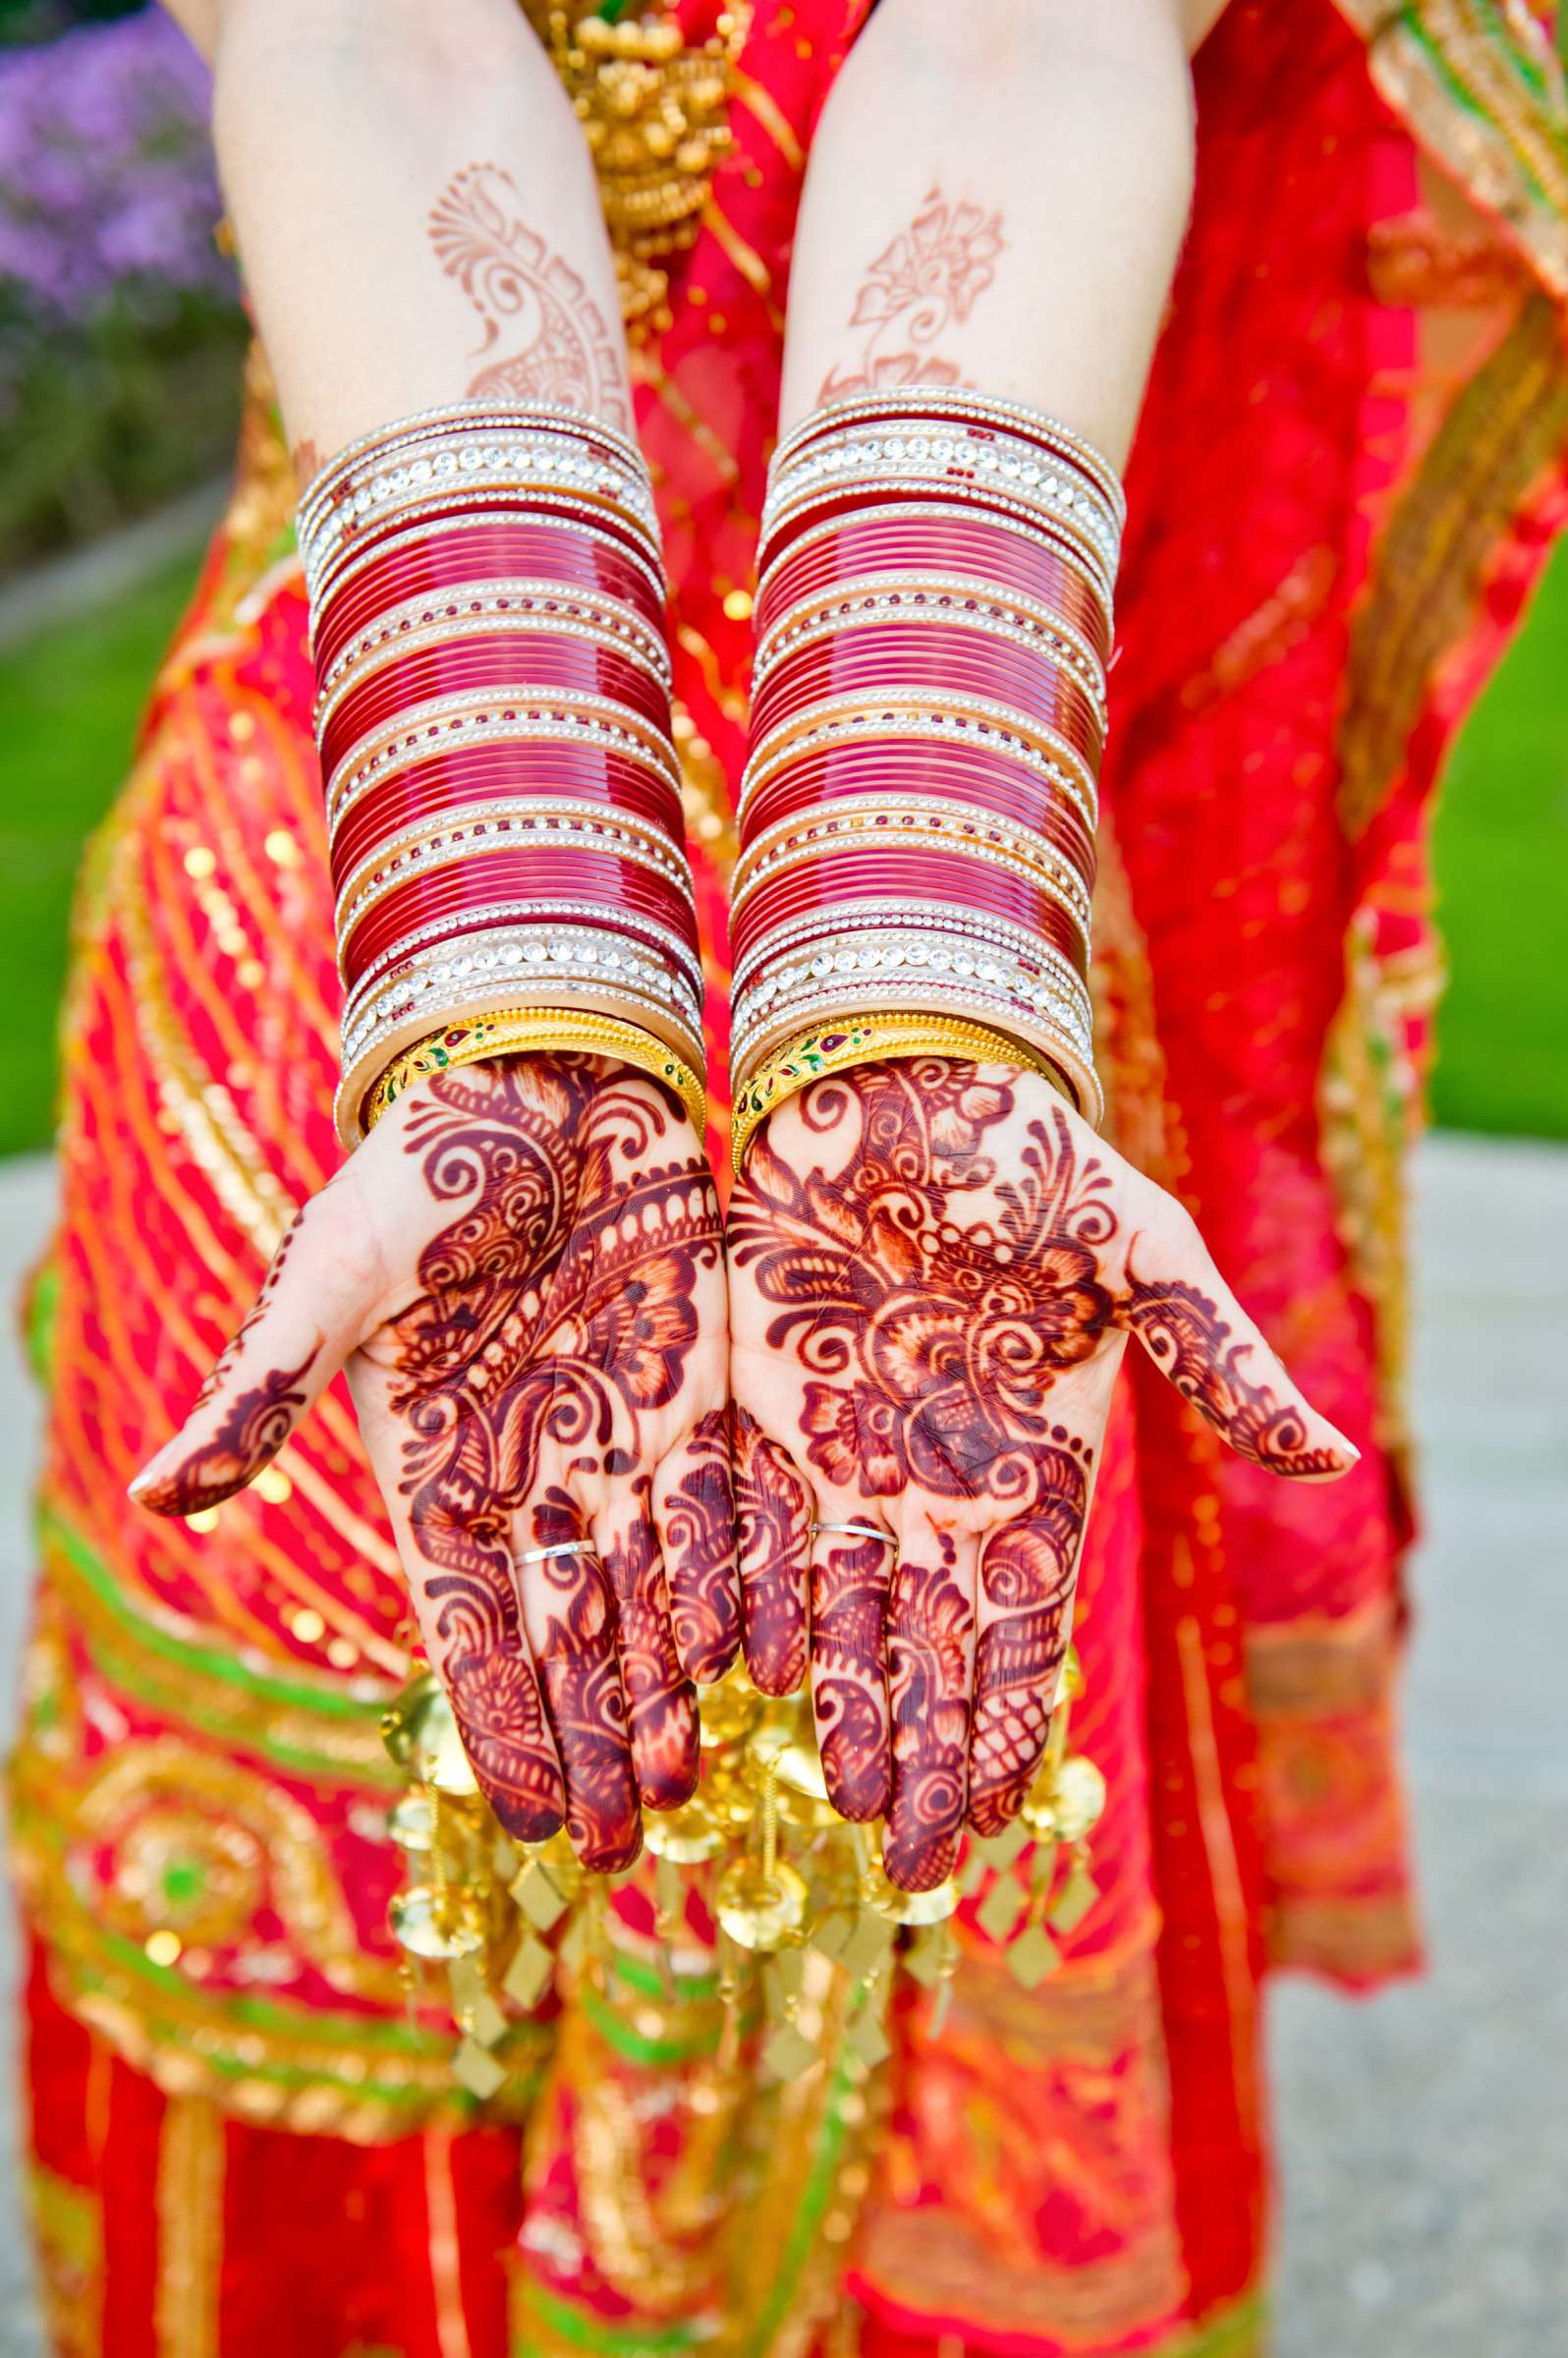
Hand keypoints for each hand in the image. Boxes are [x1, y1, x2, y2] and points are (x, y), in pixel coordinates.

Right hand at [132, 1055, 737, 1871]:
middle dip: (586, 1738)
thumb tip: (153, 1495)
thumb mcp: (335, 1276)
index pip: (465, 1624)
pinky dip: (735, 1588)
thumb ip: (268, 1390)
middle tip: (619, 1846)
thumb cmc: (421, 1174)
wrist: (539, 1080)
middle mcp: (527, 1480)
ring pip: (645, 1596)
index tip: (524, 1818)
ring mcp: (613, 1445)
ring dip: (663, 1690)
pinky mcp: (690, 1400)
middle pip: (562, 1636)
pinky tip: (763, 1664)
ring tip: (686, 1786)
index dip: (496, 1719)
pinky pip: (718, 1511)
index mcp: (434, 1470)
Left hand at [727, 1057, 1354, 1891]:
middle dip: (912, 1750)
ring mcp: (842, 1463)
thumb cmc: (1032, 1158)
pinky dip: (736, 1603)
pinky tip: (724, 1675)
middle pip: (923, 1653)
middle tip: (892, 1852)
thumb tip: (1333, 1452)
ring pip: (830, 1613)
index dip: (1001, 1733)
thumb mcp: (1141, 1248)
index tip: (980, 1829)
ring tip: (816, 1796)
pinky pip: (745, 1532)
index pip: (1021, 1635)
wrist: (905, 1078)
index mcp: (1034, 1475)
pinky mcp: (759, 1418)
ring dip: (827, 1703)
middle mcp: (936, 1492)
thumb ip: (1216, 1353)